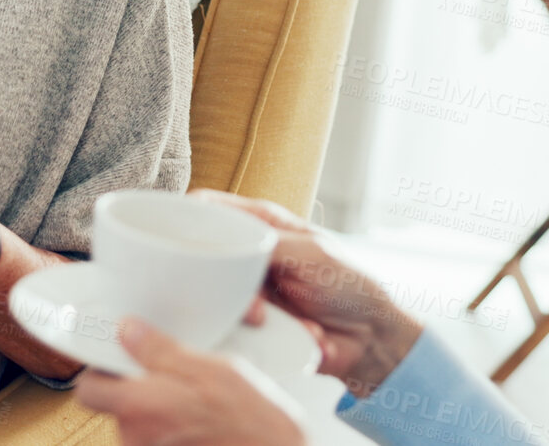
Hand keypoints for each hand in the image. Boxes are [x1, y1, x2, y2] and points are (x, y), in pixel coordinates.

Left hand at [75, 317, 305, 445]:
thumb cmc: (251, 421)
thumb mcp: (210, 369)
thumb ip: (160, 351)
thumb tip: (128, 330)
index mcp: (139, 407)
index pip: (88, 389)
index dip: (100, 372)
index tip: (119, 358)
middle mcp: (136, 437)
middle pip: (116, 407)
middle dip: (137, 391)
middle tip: (170, 378)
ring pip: (139, 425)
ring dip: (158, 411)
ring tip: (193, 402)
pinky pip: (157, 441)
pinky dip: (172, 431)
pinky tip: (198, 423)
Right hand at [191, 190, 422, 394]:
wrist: (369, 340)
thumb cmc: (350, 285)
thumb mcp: (312, 254)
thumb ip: (269, 244)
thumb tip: (227, 244)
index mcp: (261, 224)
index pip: (207, 209)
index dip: (186, 218)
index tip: (179, 239)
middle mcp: (247, 255)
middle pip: (202, 259)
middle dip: (221, 286)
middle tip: (254, 307)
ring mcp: (246, 291)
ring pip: (213, 299)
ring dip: (249, 317)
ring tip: (277, 324)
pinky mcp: (249, 325)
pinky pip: (231, 330)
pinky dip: (260, 337)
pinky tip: (295, 335)